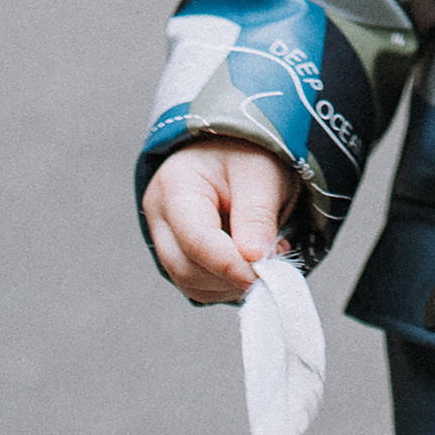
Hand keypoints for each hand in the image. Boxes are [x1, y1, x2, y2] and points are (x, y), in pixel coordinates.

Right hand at [143, 139, 295, 302]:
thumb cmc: (247, 152)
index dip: (230, 264)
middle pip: (187, 268)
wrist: (235, 147)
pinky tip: (250, 263)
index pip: (196, 239)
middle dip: (232, 276)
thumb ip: (257, 214)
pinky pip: (198, 286)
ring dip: (231, 284)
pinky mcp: (178, 255)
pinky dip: (227, 284)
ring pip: (191, 284)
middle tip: (273, 266)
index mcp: (175, 184)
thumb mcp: (260, 172)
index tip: (264, 274)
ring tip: (266, 258)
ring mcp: (164, 238)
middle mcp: (160, 215)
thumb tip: (255, 260)